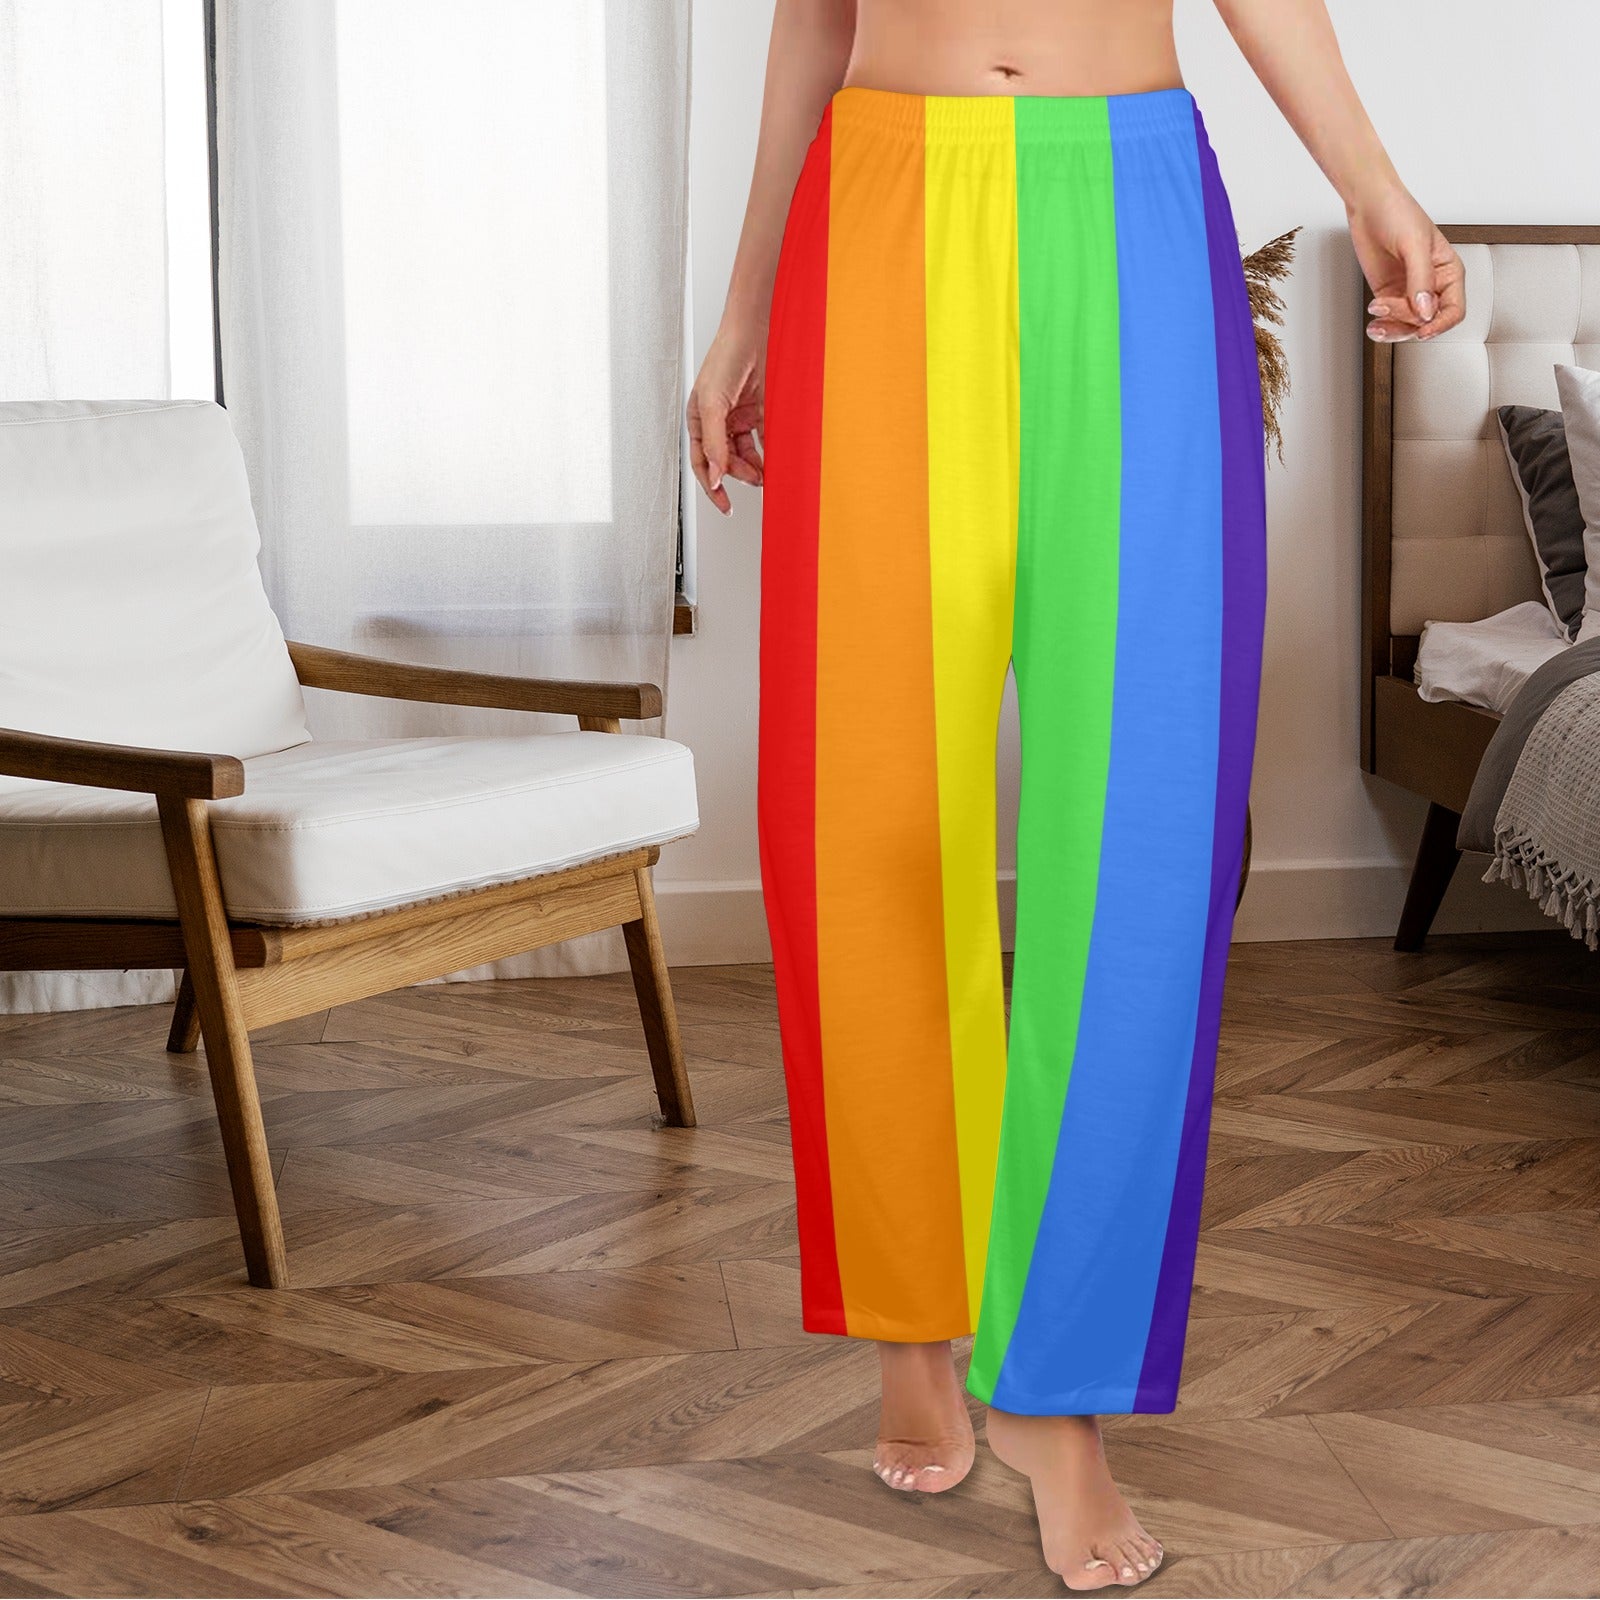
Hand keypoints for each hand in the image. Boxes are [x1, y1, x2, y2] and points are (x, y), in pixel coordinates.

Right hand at [688, 321, 765, 514]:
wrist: (755, 332)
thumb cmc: (725, 358)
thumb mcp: (712, 404)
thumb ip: (713, 443)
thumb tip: (714, 475)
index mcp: (699, 421)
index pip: (702, 463)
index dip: (712, 486)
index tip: (725, 505)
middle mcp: (717, 422)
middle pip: (726, 461)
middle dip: (740, 474)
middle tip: (756, 481)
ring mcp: (738, 418)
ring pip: (746, 454)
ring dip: (756, 467)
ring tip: (767, 474)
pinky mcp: (759, 412)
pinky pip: (763, 439)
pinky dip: (770, 451)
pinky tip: (776, 459)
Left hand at [1349, 188, 1464, 343]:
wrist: (1369, 206)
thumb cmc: (1398, 214)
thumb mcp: (1414, 245)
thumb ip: (1421, 280)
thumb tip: (1425, 312)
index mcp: (1448, 272)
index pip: (1454, 310)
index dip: (1440, 325)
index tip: (1423, 331)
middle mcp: (1431, 285)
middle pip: (1427, 322)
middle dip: (1407, 320)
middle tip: (1386, 306)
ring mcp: (1409, 292)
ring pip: (1407, 325)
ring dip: (1392, 327)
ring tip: (1376, 315)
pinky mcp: (1389, 295)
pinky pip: (1390, 320)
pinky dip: (1382, 326)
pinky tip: (1374, 324)